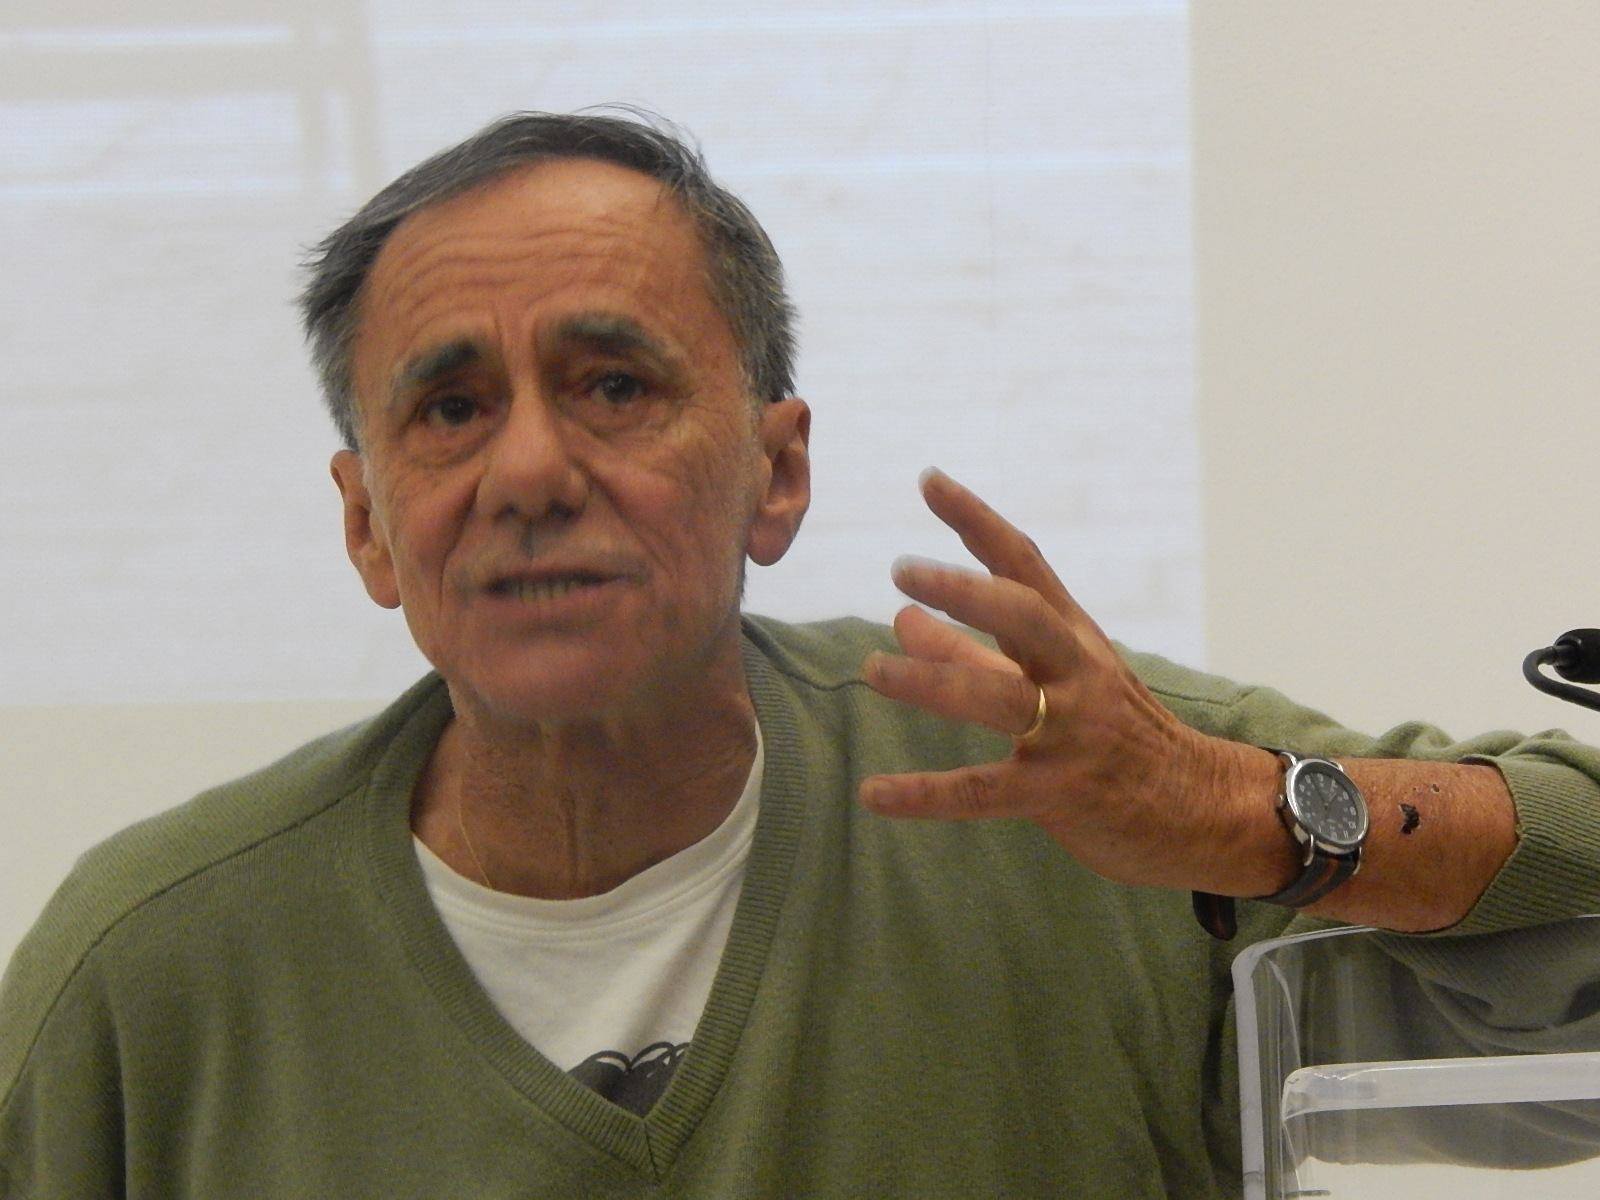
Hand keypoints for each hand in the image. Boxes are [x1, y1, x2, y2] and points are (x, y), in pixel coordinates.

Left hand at [858, 468, 1271, 891]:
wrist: (1202, 810)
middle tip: (903, 569)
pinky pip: (983, 790)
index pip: (1023, 565)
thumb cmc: (1118, 737)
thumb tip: (900, 617)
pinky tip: (874, 794)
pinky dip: (925, 793)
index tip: (928, 480)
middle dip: (964, 588)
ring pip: (997, 697)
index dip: (976, 520)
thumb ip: (970, 652)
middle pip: (1023, 615)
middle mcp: (1076, 674)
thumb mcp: (1052, 682)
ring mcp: (1071, 732)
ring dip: (930, 682)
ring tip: (872, 669)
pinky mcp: (1059, 792)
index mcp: (1073, 638)